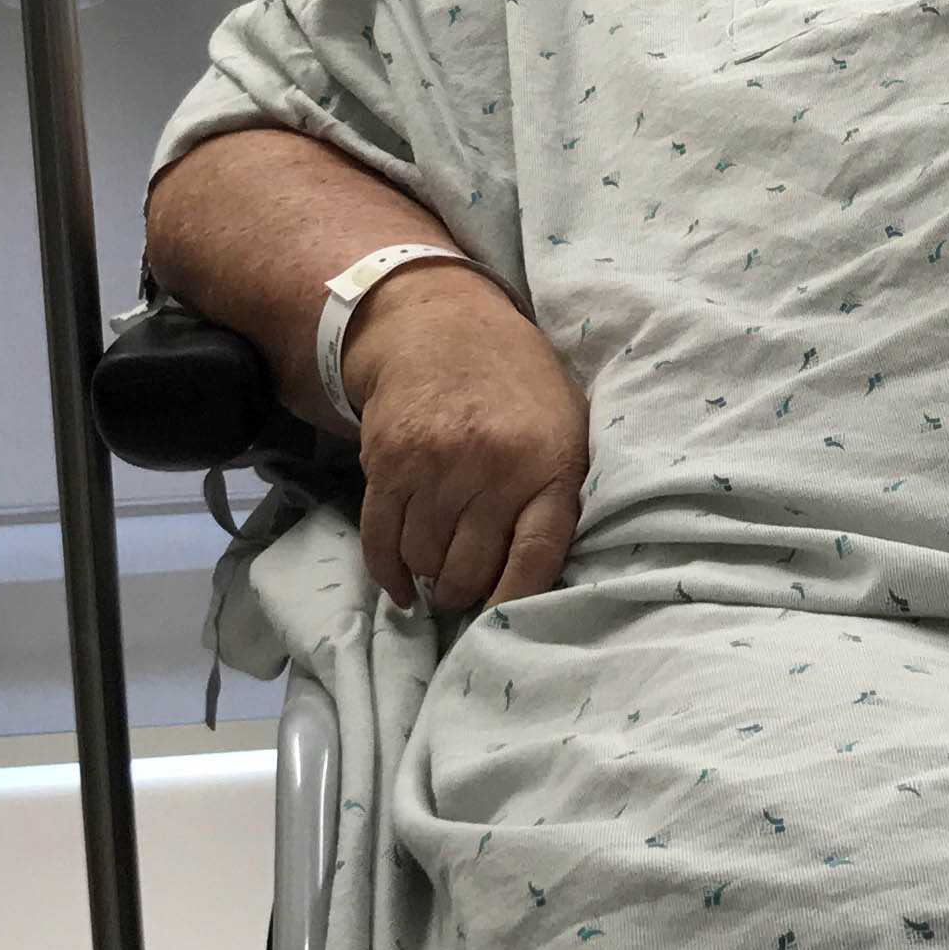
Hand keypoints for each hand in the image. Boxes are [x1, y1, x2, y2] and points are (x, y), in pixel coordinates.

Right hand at [341, 266, 588, 612]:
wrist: (442, 323)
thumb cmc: (518, 386)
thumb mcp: (567, 425)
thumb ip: (563, 493)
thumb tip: (553, 578)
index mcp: (549, 463)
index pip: (535, 558)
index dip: (515, 603)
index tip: (503, 625)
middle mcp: (493, 466)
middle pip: (470, 568)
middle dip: (465, 594)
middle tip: (465, 594)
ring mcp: (436, 464)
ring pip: (424, 558)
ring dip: (429, 577)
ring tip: (438, 574)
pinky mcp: (387, 461)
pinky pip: (381, 538)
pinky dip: (388, 572)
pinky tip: (401, 585)